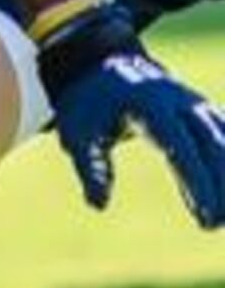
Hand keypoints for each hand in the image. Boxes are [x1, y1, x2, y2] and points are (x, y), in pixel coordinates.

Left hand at [36, 0, 224, 227]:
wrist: (100, 63)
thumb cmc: (87, 102)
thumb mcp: (77, 133)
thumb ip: (90, 167)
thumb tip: (98, 205)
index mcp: (149, 104)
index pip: (180, 145)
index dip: (195, 179)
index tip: (204, 209)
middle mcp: (180, 101)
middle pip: (211, 145)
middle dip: (217, 184)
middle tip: (213, 224)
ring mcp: (195, 104)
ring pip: (223, 141)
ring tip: (221, 218)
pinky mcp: (201, 111)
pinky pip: (223, 136)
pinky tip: (224, 193)